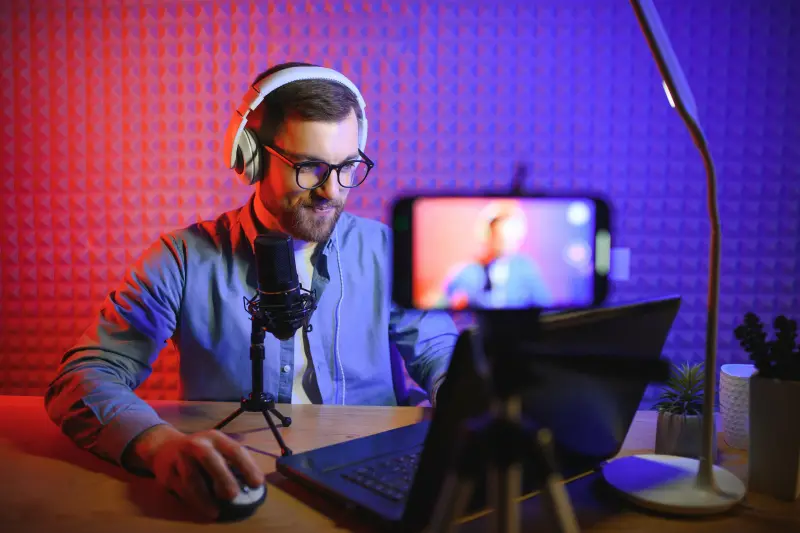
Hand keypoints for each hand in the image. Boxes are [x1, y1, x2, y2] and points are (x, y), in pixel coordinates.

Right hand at [129, 425, 263, 519]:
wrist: (164, 447)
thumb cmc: (200, 451)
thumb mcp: (217, 447)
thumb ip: (232, 461)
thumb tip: (254, 484)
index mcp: (215, 438)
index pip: (234, 450)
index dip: (247, 466)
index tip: (257, 484)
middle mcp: (197, 444)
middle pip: (209, 459)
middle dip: (222, 478)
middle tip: (233, 495)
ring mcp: (180, 458)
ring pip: (191, 479)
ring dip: (203, 497)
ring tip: (215, 512)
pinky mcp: (167, 473)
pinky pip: (181, 490)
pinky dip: (192, 501)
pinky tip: (202, 508)